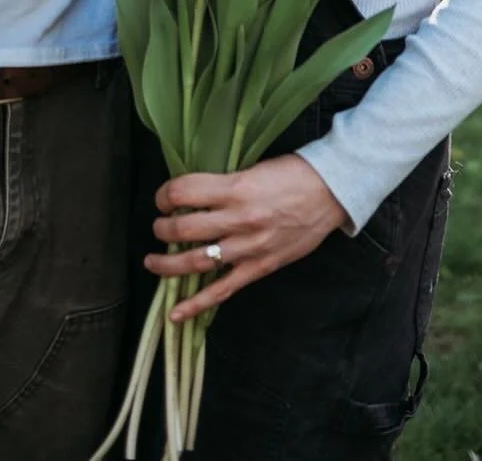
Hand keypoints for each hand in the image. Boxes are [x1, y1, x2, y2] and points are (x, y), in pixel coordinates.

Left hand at [145, 156, 349, 321]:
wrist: (330, 194)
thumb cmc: (291, 174)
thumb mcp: (252, 168)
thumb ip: (224, 184)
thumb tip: (193, 195)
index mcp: (235, 187)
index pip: (183, 192)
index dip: (164, 195)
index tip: (162, 198)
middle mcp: (238, 219)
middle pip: (184, 229)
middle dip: (162, 228)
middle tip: (158, 226)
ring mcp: (248, 247)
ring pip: (196, 261)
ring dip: (167, 264)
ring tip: (152, 262)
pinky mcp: (259, 268)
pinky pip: (222, 290)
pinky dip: (196, 305)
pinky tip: (175, 313)